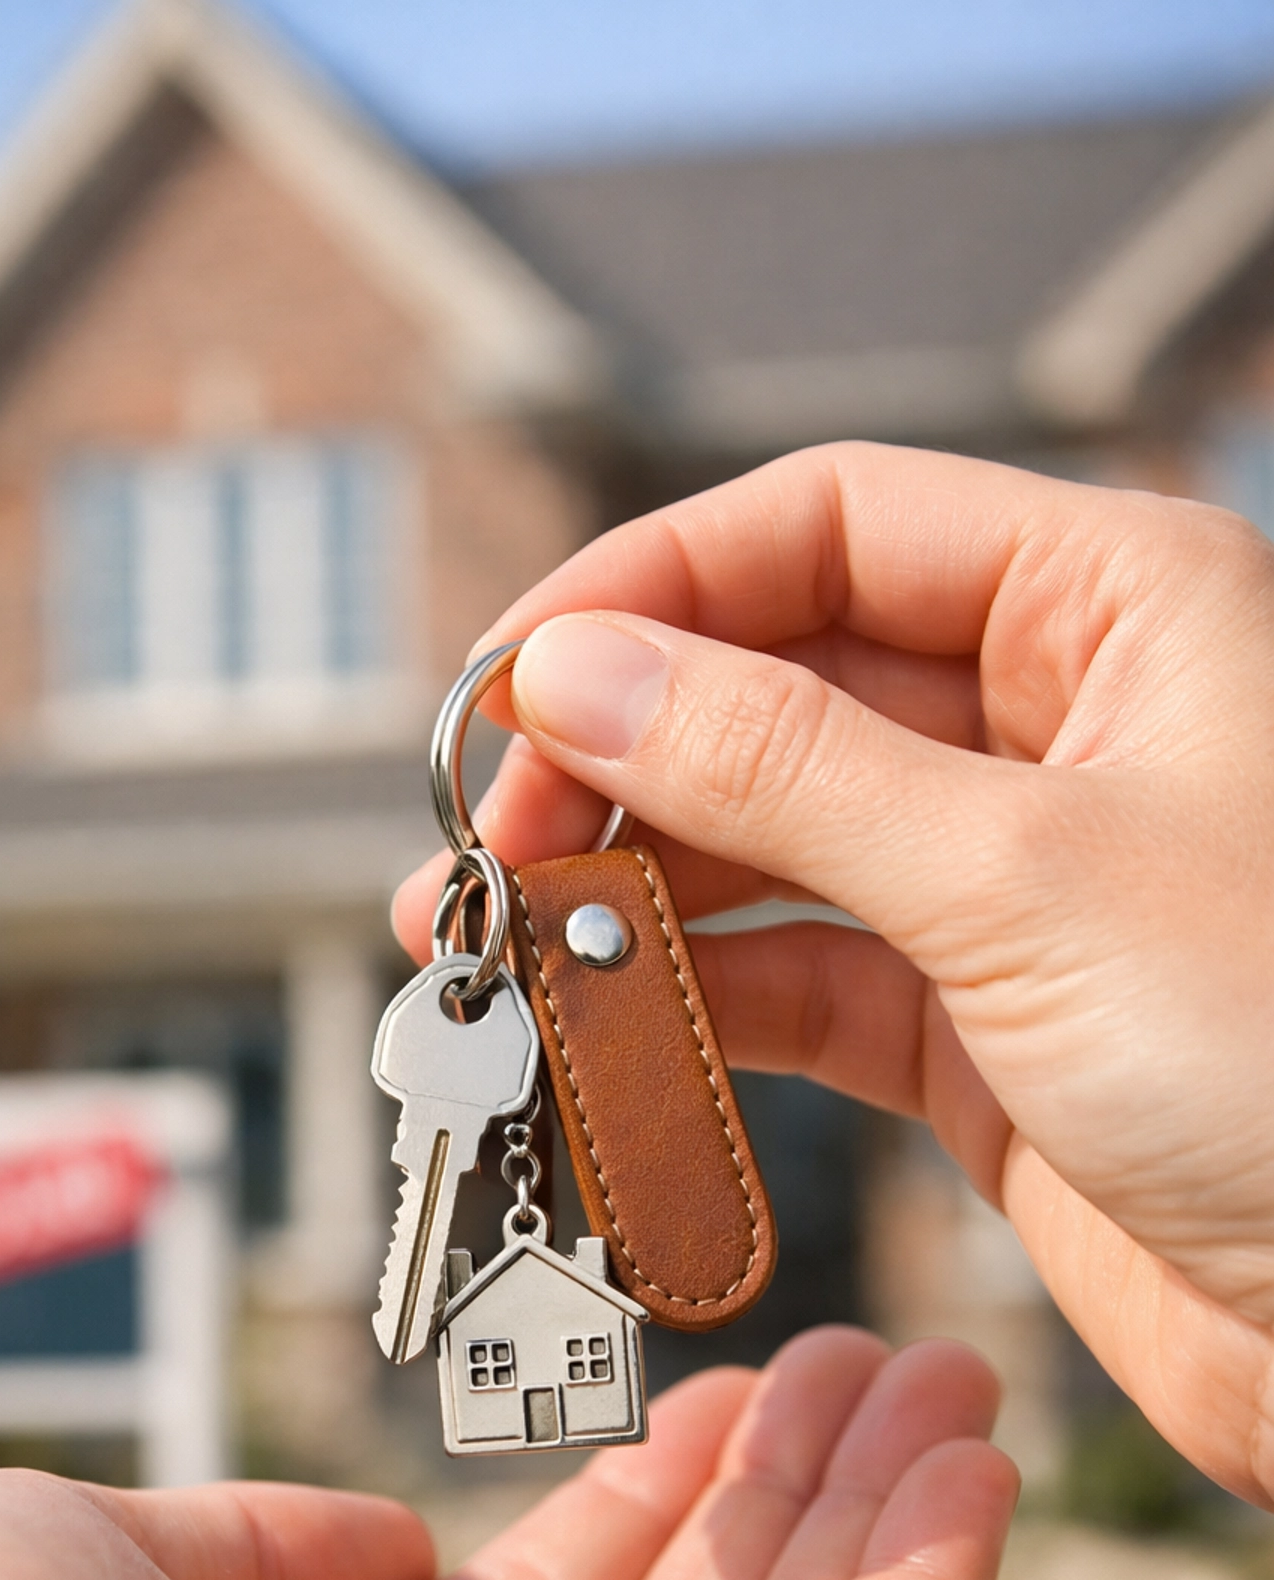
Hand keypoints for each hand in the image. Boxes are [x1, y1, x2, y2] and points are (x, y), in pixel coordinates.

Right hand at [394, 444, 1273, 1505]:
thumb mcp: (1020, 878)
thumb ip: (782, 769)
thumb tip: (580, 672)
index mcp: (1115, 610)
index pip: (833, 525)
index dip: (657, 586)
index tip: (514, 679)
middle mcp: (1059, 728)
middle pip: (781, 684)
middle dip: (621, 753)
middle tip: (483, 833)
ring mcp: (1013, 886)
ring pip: (774, 845)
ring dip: (632, 888)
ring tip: (490, 934)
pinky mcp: (983, 1034)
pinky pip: (803, 985)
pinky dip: (696, 1005)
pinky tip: (597, 1021)